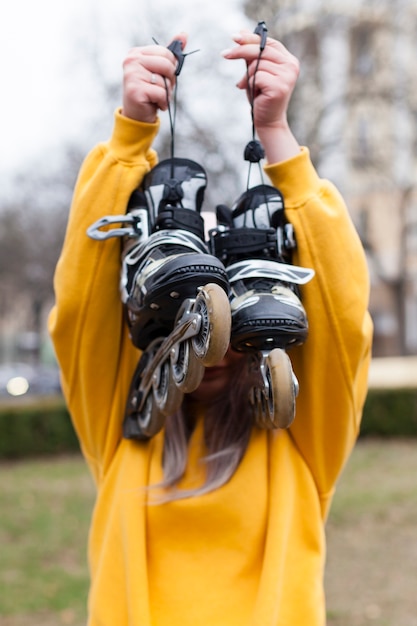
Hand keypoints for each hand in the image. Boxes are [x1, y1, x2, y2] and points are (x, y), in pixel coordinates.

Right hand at [122, 33, 187, 122]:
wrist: (137, 116)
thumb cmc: (150, 92)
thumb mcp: (160, 70)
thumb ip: (171, 53)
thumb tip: (184, 34)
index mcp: (136, 53)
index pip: (166, 53)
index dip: (170, 68)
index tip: (162, 77)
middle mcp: (131, 61)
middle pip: (166, 64)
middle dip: (170, 80)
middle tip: (161, 89)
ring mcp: (131, 75)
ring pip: (164, 81)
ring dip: (166, 93)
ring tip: (156, 98)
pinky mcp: (135, 90)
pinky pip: (161, 93)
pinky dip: (163, 102)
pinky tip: (154, 104)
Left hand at [222, 30, 300, 162]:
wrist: (268, 121)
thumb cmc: (262, 97)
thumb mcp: (256, 72)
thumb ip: (252, 54)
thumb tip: (241, 32)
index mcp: (288, 60)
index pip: (269, 43)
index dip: (251, 38)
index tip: (234, 37)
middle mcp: (291, 66)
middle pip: (261, 50)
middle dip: (240, 51)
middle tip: (224, 54)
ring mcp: (287, 76)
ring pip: (257, 64)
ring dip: (247, 76)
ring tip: (247, 86)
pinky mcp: (279, 87)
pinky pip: (256, 76)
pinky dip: (249, 84)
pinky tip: (253, 93)